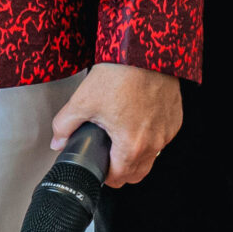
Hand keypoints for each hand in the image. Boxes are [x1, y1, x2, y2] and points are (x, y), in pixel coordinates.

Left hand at [51, 62, 184, 187]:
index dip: (105, 175)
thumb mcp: (83, 100)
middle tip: (108, 155)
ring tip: (121, 135)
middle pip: (137, 173)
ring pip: (151, 156)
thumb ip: (65, 125)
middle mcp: (154, 144)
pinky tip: (137, 120)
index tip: (99, 165)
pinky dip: (150, 136)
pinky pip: (162, 138)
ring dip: (137, 153)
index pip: (119, 178)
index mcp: (131, 146)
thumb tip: (57, 141)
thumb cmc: (119, 75)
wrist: (145, 52)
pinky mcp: (175, 119)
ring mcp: (167, 132)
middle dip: (122, 170)